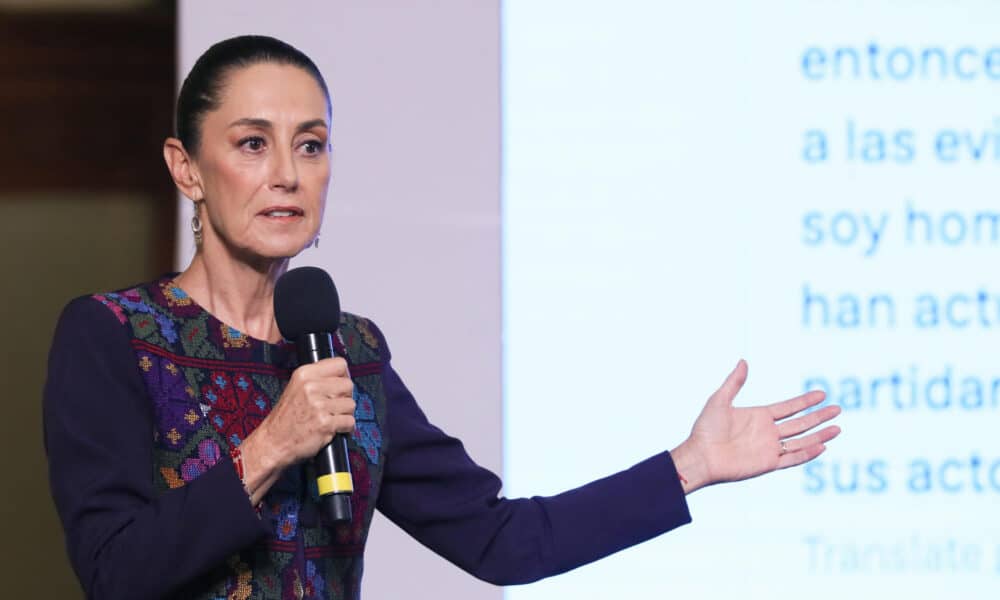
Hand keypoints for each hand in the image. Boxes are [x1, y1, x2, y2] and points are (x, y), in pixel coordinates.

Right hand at [239, 357, 355, 497]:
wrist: (272, 443)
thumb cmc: (285, 419)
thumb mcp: (296, 388)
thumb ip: (317, 379)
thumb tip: (342, 376)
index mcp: (304, 374)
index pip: (339, 364)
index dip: (343, 376)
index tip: (339, 386)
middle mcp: (311, 387)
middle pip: (348, 385)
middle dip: (345, 397)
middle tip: (334, 406)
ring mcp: (318, 405)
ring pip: (351, 404)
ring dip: (344, 414)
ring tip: (330, 419)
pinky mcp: (325, 423)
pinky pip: (349, 422)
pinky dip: (345, 428)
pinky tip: (332, 429)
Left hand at [670, 359, 839, 493]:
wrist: (700, 455)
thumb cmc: (705, 428)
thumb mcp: (719, 400)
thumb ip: (734, 382)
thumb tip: (743, 361)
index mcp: (759, 416)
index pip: (789, 407)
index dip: (805, 401)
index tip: (822, 394)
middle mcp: (767, 432)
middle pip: (800, 423)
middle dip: (818, 416)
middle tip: (837, 409)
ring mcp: (769, 448)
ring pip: (801, 441)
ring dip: (819, 434)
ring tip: (837, 428)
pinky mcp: (767, 464)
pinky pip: (792, 458)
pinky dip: (807, 453)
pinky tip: (822, 446)